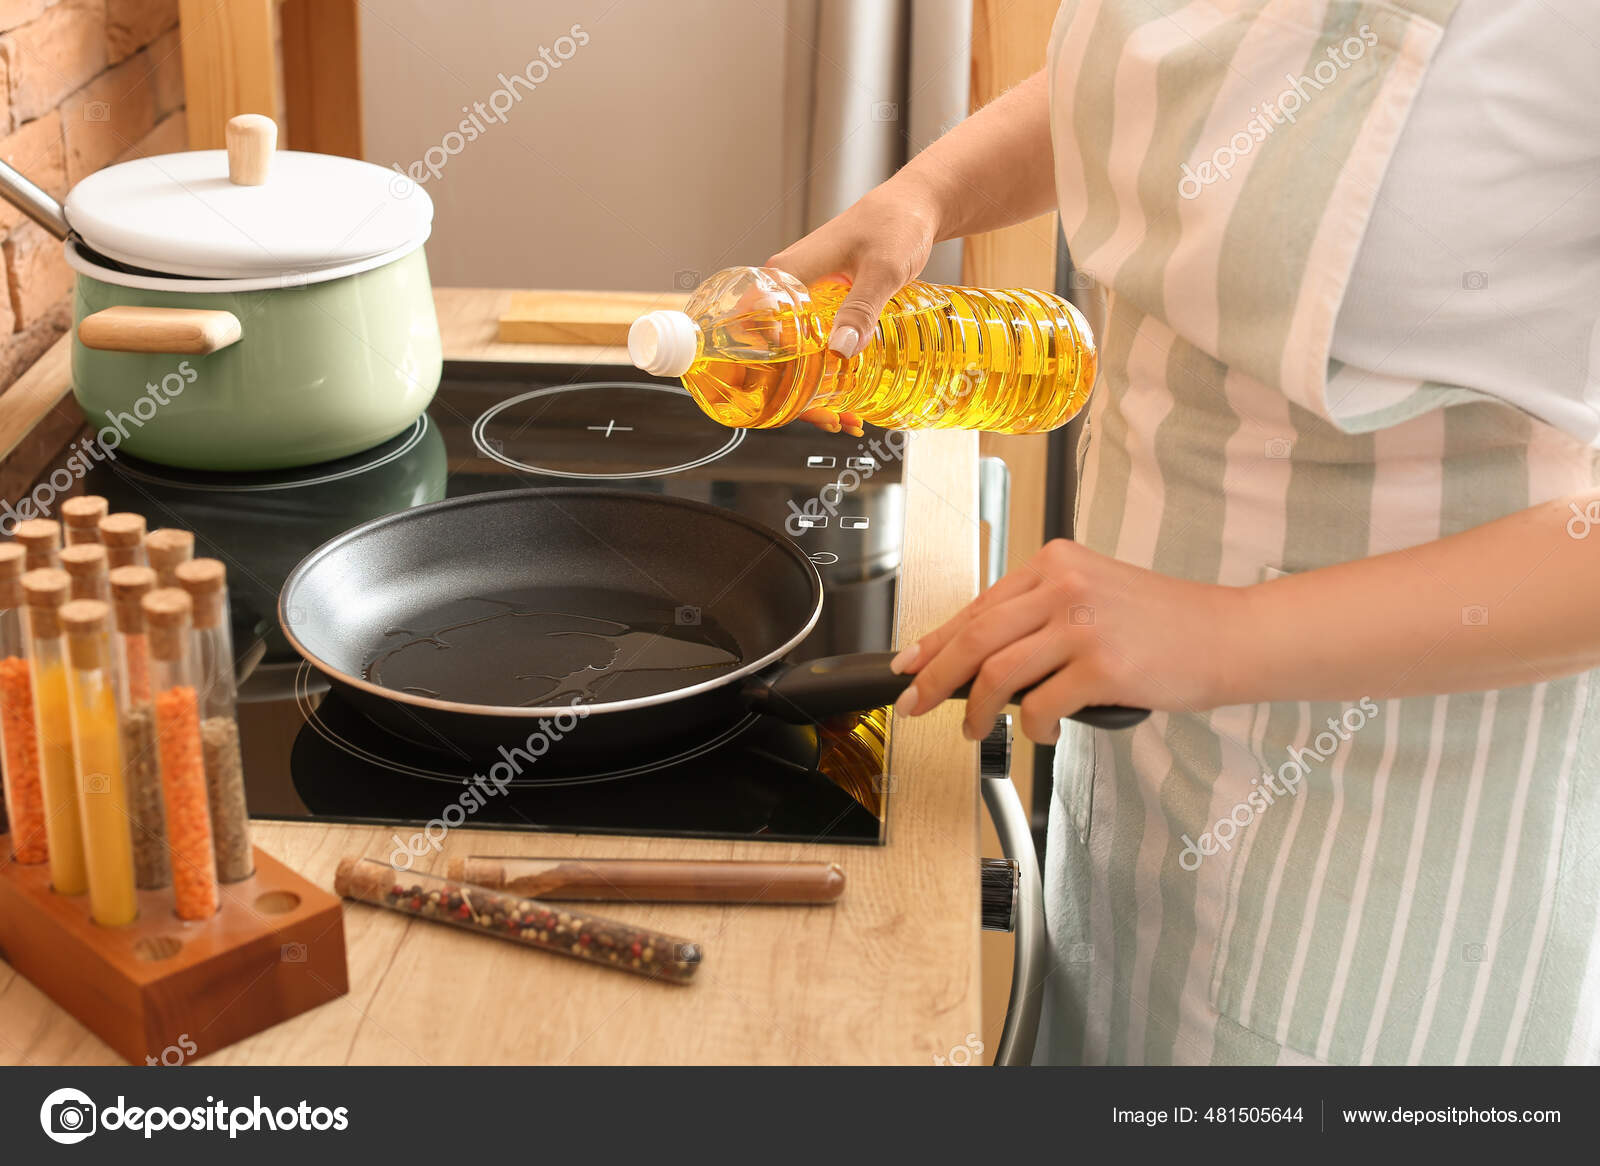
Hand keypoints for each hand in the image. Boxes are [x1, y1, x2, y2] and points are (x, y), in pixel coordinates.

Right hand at [766, 178, 941, 433]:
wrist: (914, 208)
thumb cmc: (896, 225)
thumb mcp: (882, 269)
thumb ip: (861, 308)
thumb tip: (840, 352)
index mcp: (785, 276)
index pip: (751, 329)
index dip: (756, 370)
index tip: (780, 404)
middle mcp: (785, 289)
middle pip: (771, 353)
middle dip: (794, 395)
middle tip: (831, 421)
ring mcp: (801, 300)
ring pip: (793, 356)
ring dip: (813, 391)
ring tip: (845, 420)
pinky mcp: (820, 308)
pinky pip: (812, 347)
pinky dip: (826, 375)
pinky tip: (848, 398)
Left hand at [888, 539, 1246, 742]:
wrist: (1230, 634)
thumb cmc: (1166, 623)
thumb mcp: (1096, 595)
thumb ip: (1041, 614)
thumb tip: (979, 657)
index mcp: (1056, 562)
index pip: (977, 605)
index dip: (935, 641)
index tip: (909, 665)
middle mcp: (1063, 585)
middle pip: (973, 637)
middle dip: (935, 678)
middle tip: (916, 705)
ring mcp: (1082, 625)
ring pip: (996, 673)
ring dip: (977, 711)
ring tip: (976, 730)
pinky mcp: (1102, 666)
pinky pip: (1039, 706)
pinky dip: (1032, 728)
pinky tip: (1045, 732)